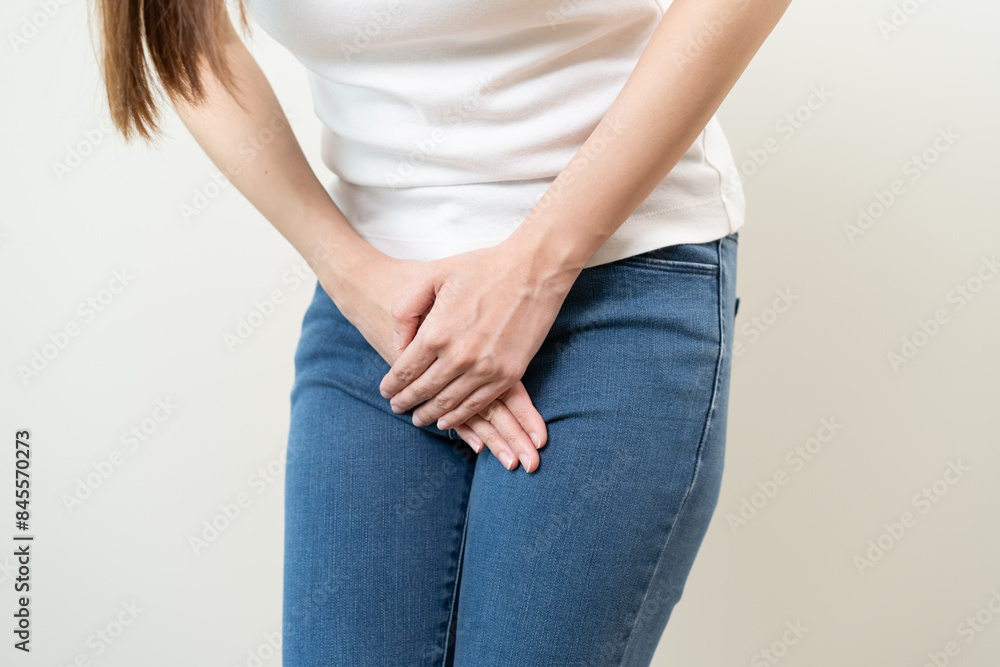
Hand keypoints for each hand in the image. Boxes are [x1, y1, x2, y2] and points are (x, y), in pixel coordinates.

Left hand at [378, 240, 579, 439]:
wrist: (533, 271)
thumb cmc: (482, 267)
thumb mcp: (432, 275)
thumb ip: (406, 308)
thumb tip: (398, 341)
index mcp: (436, 333)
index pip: (405, 370)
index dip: (392, 384)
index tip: (385, 391)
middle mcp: (458, 357)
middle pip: (423, 390)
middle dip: (406, 402)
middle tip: (397, 407)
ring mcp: (485, 369)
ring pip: (448, 403)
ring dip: (429, 414)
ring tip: (418, 418)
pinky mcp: (509, 374)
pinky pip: (478, 404)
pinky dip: (459, 417)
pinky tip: (447, 421)